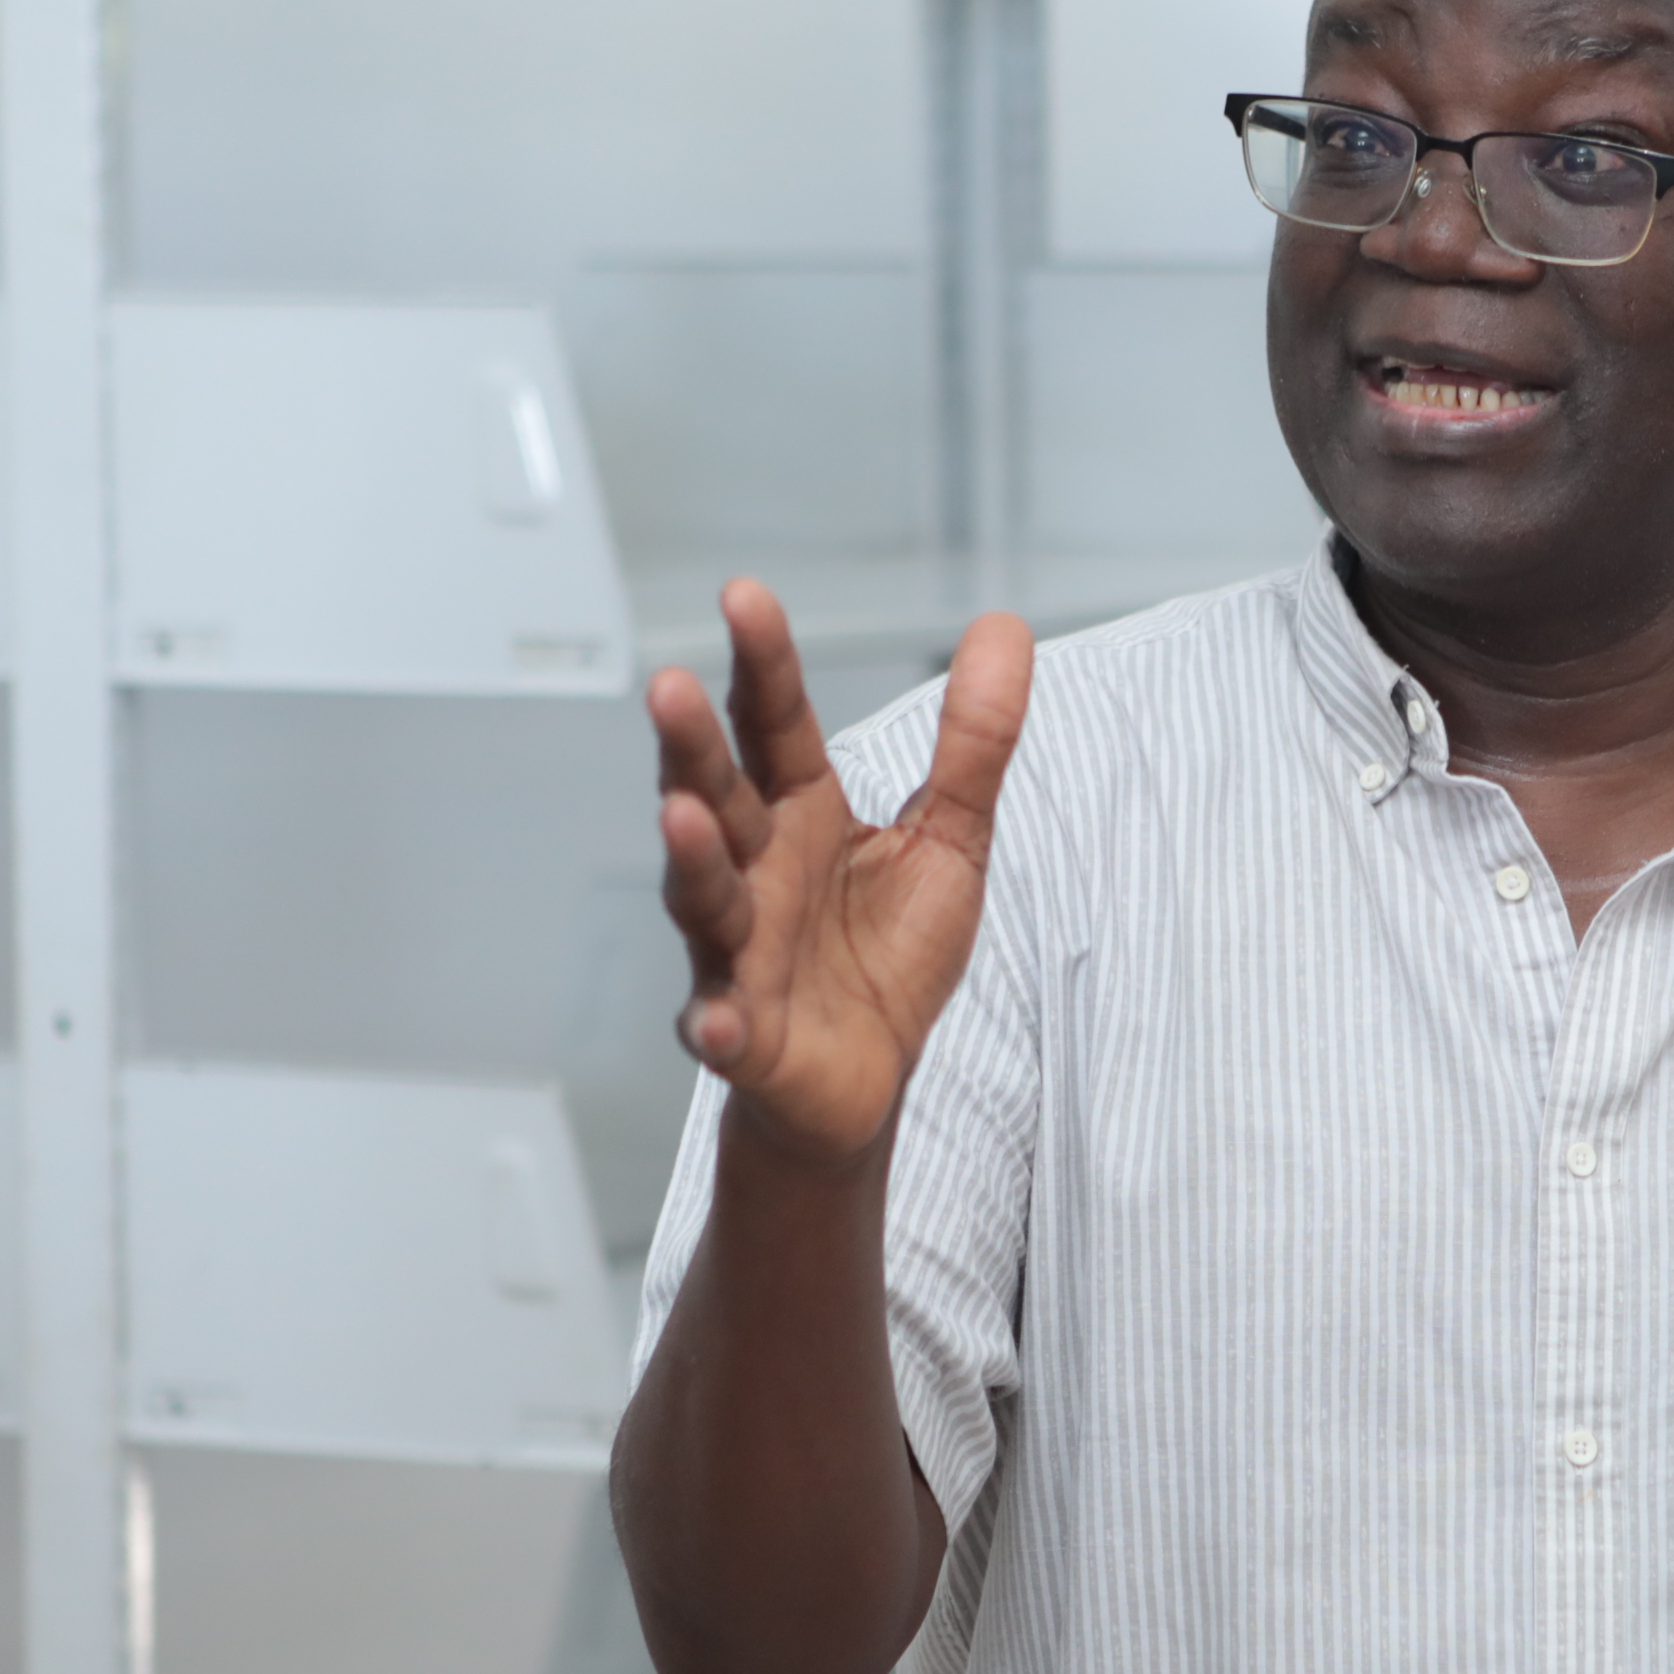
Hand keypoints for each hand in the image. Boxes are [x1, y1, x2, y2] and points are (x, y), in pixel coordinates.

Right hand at [651, 582, 1031, 1169]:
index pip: (775, 725)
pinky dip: (715, 1024)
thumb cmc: (887, 951)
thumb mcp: (948, 839)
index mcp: (799, 814)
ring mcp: (738, 952)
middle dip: (691, 745)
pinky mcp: (745, 1037)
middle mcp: (754, 871)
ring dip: (690, 860)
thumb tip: (1005, 625)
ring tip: (681, 816)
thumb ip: (972, 742)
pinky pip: (721, 1026)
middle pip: (717, 796)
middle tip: (669, 685)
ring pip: (704, 898)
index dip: (761, 664)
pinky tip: (716, 1019)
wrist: (865, 1079)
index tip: (742, 595)